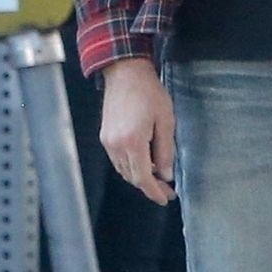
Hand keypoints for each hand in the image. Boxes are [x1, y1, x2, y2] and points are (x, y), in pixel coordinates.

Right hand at [100, 58, 175, 203]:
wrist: (126, 73)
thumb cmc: (149, 93)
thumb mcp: (166, 121)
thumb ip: (166, 150)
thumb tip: (166, 175)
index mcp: (133, 142)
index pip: (143, 178)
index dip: (154, 192)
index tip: (165, 199)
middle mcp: (116, 145)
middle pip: (132, 177)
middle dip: (149, 186)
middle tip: (166, 189)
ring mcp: (108, 141)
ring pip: (124, 170)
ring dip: (140, 176)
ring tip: (158, 176)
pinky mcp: (105, 136)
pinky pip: (118, 160)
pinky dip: (131, 166)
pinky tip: (144, 162)